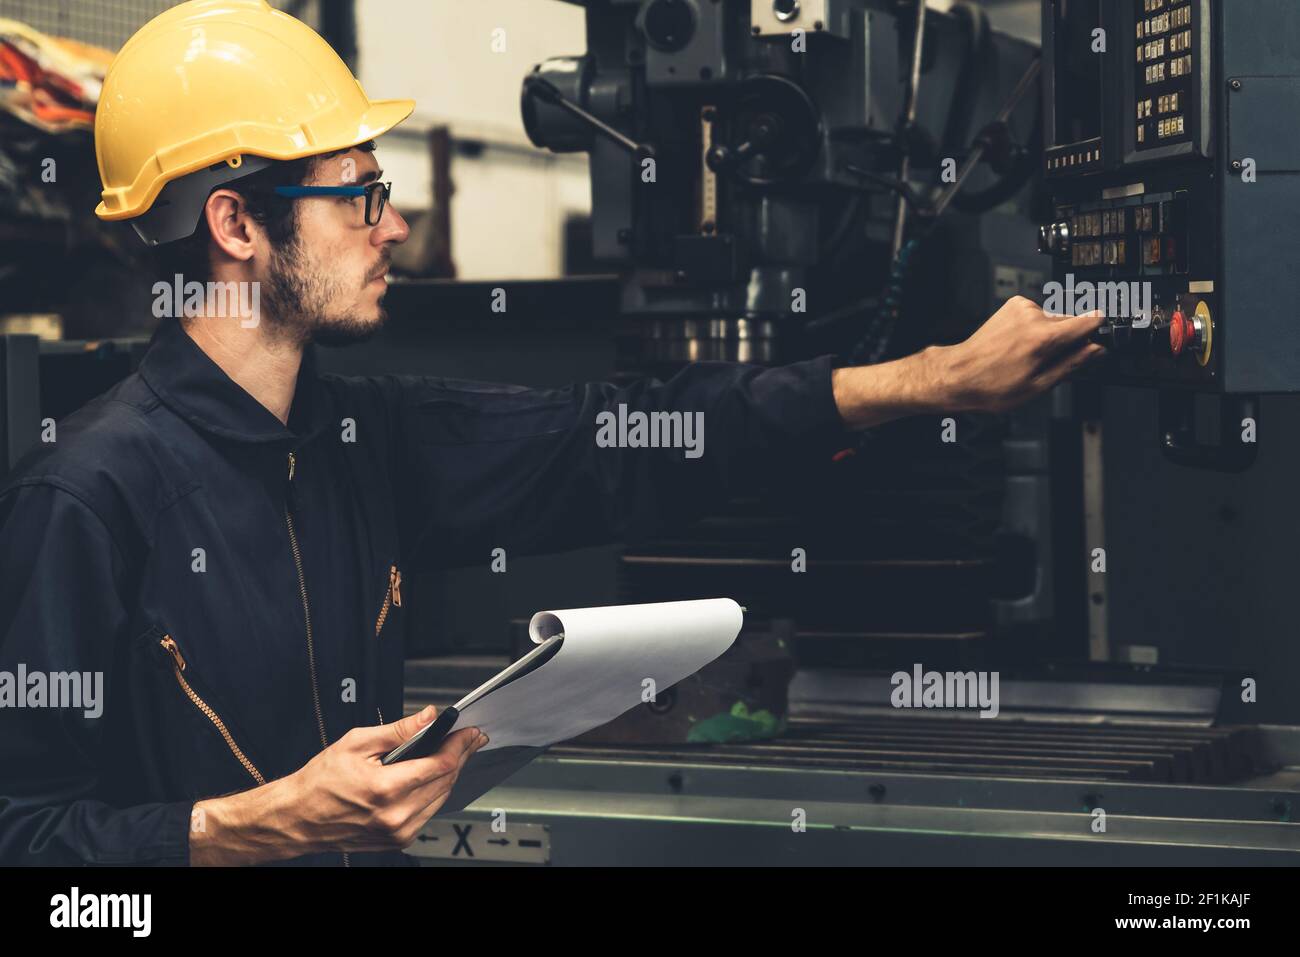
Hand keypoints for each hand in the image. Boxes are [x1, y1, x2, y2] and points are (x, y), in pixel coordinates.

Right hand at [190, 705, 486, 863]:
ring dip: (450, 775)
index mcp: (385, 789)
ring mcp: (397, 833)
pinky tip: (433, 778)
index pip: (440, 765)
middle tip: (469, 739)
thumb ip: (398, 730)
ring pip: (440, 799)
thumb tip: (427, 717)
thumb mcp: (356, 743)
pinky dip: (434, 794)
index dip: (460, 745)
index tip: (470, 732)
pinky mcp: (396, 841)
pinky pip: (428, 814)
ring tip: (454, 754)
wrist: (297, 817)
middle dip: (460, 757)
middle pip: (445, 782)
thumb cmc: (319, 782)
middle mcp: (395, 816)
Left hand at [927, 297, 1104, 413]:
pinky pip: (1037, 315)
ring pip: (1054, 320)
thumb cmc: (991, 385)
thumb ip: (1072, 364)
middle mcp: (1033, 316)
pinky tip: (1021, 345)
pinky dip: (1035, 328)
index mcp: (1043, 338)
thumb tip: (1097, 351)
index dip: (1098, 333)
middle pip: (1071, 323)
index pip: (1089, 321)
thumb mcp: (1038, 385)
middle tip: (1053, 363)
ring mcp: (1021, 308)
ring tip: (1030, 357)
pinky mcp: (1013, 305)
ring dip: (1050, 335)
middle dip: (1069, 341)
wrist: (958, 374)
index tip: (1101, 341)